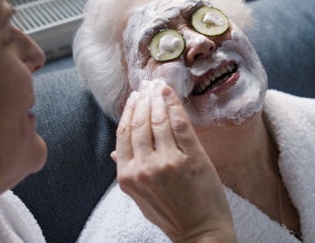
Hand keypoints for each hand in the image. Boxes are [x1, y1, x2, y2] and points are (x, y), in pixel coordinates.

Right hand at [112, 80, 235, 242]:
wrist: (200, 232)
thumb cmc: (170, 215)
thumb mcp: (140, 197)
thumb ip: (128, 172)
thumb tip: (114, 152)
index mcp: (128, 177)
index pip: (123, 135)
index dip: (128, 112)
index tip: (133, 98)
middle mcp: (145, 168)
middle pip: (139, 124)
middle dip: (142, 101)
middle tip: (146, 86)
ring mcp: (169, 162)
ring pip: (159, 122)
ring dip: (157, 100)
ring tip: (158, 87)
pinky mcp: (192, 158)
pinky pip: (180, 126)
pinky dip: (174, 106)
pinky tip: (170, 94)